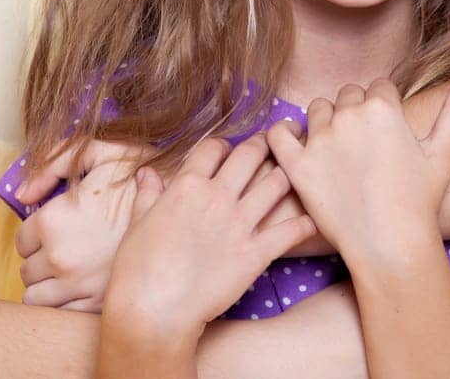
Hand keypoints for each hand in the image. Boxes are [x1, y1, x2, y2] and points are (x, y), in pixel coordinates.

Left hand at [15, 142, 151, 309]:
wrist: (183, 215)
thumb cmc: (143, 180)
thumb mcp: (102, 152)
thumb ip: (56, 160)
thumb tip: (25, 194)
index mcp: (54, 219)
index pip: (22, 241)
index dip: (37, 235)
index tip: (53, 233)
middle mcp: (59, 256)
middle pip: (27, 272)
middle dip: (40, 262)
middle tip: (64, 251)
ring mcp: (77, 286)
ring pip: (36, 298)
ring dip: (47, 288)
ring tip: (68, 274)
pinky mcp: (95, 306)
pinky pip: (59, 314)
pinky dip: (65, 305)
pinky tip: (82, 290)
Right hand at [101, 134, 316, 344]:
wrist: (154, 310)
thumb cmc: (137, 269)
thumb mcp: (137, 223)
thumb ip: (147, 194)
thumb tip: (146, 173)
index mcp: (187, 185)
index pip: (213, 149)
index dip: (224, 145)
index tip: (230, 149)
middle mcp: (217, 197)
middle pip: (251, 155)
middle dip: (267, 143)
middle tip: (279, 140)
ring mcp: (240, 224)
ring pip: (276, 183)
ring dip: (288, 173)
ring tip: (298, 170)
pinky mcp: (256, 253)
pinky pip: (291, 231)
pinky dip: (305, 222)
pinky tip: (312, 218)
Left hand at [267, 76, 449, 262]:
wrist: (390, 246)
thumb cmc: (420, 202)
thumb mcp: (442, 154)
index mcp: (383, 108)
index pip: (379, 87)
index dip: (384, 106)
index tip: (387, 130)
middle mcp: (349, 116)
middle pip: (348, 95)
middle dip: (356, 112)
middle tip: (365, 144)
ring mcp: (320, 140)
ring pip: (317, 110)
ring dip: (325, 121)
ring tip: (337, 148)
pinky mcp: (298, 165)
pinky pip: (278, 135)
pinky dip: (282, 133)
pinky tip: (294, 139)